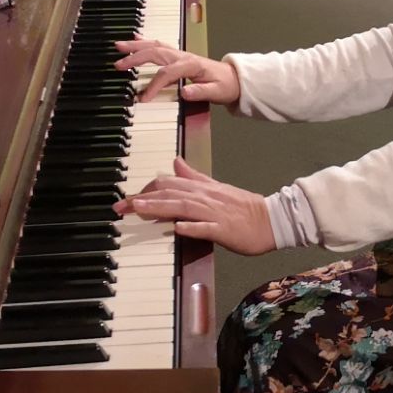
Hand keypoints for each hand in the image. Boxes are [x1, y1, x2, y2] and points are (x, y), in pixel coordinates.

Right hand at [112, 39, 240, 104]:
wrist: (234, 78)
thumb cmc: (225, 86)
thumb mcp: (217, 92)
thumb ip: (201, 92)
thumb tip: (184, 93)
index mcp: (191, 65)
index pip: (167, 73)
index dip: (153, 85)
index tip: (143, 98)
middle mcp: (182, 56)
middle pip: (155, 53)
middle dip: (136, 58)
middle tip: (118, 64)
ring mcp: (179, 54)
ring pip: (154, 46)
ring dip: (136, 45)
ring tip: (118, 46)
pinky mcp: (177, 56)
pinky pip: (159, 46)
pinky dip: (145, 42)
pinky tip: (134, 38)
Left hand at [116, 157, 274, 254]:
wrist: (271, 219)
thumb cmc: (243, 207)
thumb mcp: (216, 188)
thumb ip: (195, 176)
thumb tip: (175, 162)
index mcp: (203, 188)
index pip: (169, 184)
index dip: (147, 190)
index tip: (129, 199)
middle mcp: (206, 198)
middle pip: (171, 194)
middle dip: (143, 199)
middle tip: (121, 207)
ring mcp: (215, 213)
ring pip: (184, 207)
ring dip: (160, 207)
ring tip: (139, 209)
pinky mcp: (224, 230)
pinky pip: (206, 227)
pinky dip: (191, 226)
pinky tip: (177, 228)